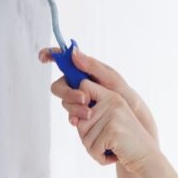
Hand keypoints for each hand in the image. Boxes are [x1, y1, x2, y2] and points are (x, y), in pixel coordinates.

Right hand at [39, 46, 158, 142]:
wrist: (135, 125)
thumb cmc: (127, 99)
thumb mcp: (113, 81)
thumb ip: (93, 68)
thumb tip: (73, 52)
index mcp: (86, 72)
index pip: (64, 60)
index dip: (51, 56)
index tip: (43, 58)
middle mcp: (79, 86)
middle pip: (60, 86)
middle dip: (67, 93)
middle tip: (83, 99)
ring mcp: (79, 102)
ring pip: (64, 102)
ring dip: (73, 107)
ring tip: (89, 113)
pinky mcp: (81, 117)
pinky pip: (70, 116)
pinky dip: (73, 118)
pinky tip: (80, 122)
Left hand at [70, 79, 159, 171]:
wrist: (147, 157)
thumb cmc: (124, 143)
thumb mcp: (110, 122)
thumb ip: (92, 116)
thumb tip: (73, 119)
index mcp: (111, 96)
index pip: (83, 86)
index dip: (78, 102)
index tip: (86, 119)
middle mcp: (112, 101)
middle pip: (79, 120)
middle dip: (88, 139)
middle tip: (105, 144)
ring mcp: (113, 115)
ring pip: (84, 136)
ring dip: (94, 150)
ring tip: (110, 150)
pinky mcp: (112, 130)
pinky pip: (92, 148)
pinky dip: (100, 157)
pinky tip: (113, 156)